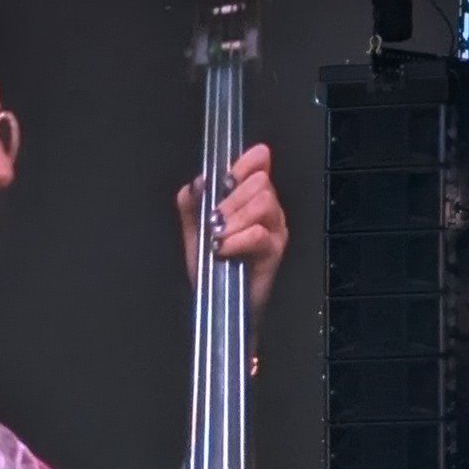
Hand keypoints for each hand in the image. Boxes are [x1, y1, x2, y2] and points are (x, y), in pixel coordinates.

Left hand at [179, 141, 287, 312]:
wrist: (220, 306)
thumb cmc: (211, 266)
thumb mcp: (194, 230)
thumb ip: (192, 204)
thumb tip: (197, 182)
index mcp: (250, 196)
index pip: (259, 162)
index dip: (247, 162)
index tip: (228, 177)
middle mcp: (269, 208)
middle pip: (260, 182)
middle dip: (232, 198)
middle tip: (214, 220)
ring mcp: (275, 229)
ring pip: (264, 202)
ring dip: (235, 218)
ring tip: (218, 236)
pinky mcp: (276, 251)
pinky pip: (259, 234)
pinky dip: (236, 240)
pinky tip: (222, 250)